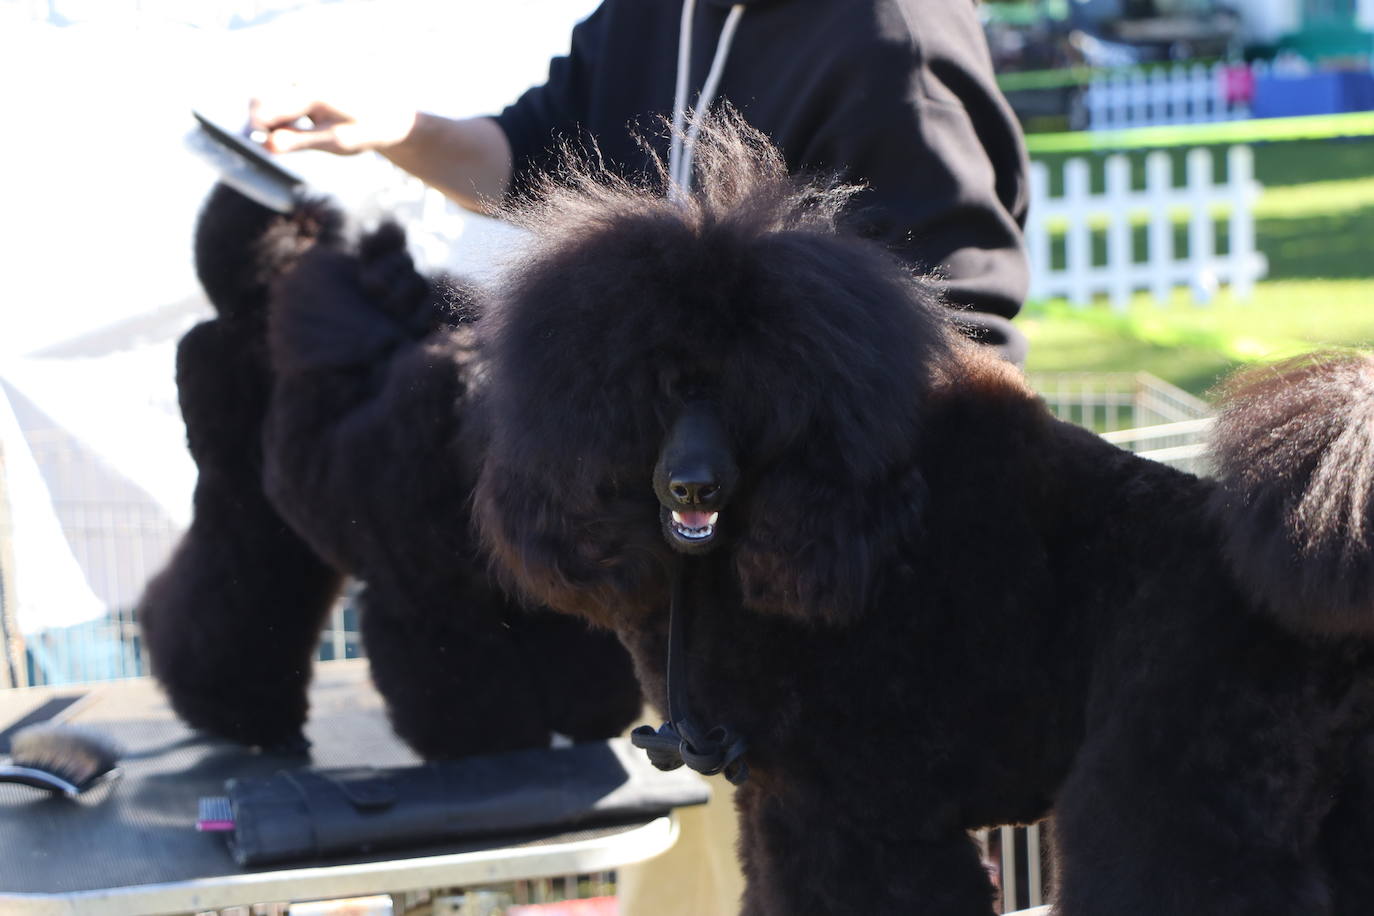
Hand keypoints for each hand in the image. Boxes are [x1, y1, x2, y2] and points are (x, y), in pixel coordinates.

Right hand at [248, 89, 417, 155]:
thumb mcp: (336, 142)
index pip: (264, 108)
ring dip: (271, 119)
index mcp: (312, 91)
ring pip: (266, 96)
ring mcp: (301, 74)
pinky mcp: (301, 77)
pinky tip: (301, 124)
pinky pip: (277, 94)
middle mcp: (303, 76)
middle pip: (260, 99)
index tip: (256, 148)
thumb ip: (300, 142)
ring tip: (300, 134)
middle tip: (280, 147)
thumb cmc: (366, 128)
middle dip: (262, 125)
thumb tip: (266, 146)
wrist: (389, 111)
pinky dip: (280, 112)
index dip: (254, 130)